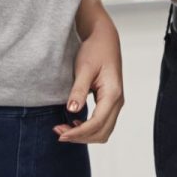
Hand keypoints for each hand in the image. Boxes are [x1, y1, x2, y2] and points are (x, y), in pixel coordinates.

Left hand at [57, 22, 123, 143]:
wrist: (104, 39)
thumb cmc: (95, 50)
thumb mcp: (84, 68)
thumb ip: (79, 90)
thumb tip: (72, 110)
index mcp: (112, 94)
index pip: (97, 123)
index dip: (78, 132)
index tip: (60, 134)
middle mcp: (118, 101)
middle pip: (102, 132)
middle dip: (81, 137)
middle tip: (59, 132)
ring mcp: (116, 102)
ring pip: (104, 130)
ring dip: (85, 134)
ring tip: (64, 129)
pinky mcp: (110, 101)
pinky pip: (103, 123)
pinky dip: (89, 128)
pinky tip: (74, 122)